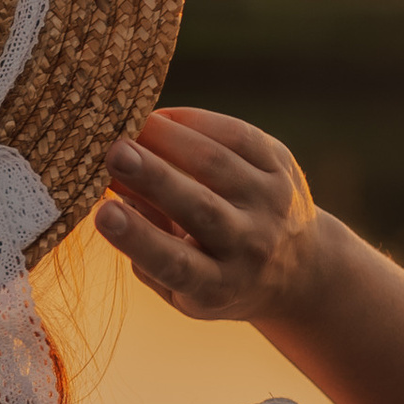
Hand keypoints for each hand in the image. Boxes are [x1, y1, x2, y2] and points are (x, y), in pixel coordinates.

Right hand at [96, 110, 324, 323]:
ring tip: (130, 124)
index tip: (103, 215)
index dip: (139, 239)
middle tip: (113, 152)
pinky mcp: (283, 167)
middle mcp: (250, 246)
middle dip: (154, 178)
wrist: (300, 267)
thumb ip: (144, 248)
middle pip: (200, 208)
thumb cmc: (217, 275)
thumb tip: (109, 189)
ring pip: (217, 164)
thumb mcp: (180, 285)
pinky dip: (196, 122)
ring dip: (169, 139)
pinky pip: (239, 136)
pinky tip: (162, 118)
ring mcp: (271, 204)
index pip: (176, 264)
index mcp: (219, 286)